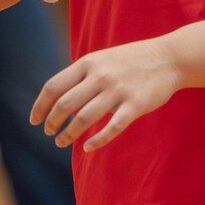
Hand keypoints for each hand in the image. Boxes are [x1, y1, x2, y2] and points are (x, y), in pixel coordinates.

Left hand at [31, 38, 182, 150]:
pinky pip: (111, 128)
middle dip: (52, 122)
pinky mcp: (135, 105)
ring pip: (83, 118)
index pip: (54, 86)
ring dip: (68, 134)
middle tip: (49, 132)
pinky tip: (88, 147)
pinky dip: (96, 141)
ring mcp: (118, 90)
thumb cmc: (133, 60)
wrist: (170, 57)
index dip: (40, 106)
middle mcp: (101, 76)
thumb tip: (59, 100)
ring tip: (62, 142)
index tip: (34, 120)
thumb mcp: (103, 59)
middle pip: (64, 105)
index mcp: (89, 63)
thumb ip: (82, 75)